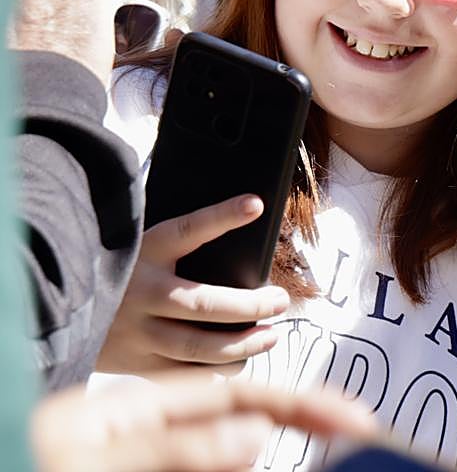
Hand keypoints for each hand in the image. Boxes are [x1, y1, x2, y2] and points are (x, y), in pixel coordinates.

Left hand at [30, 370, 377, 471]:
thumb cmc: (25, 449)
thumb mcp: (94, 456)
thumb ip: (175, 447)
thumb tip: (256, 430)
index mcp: (134, 413)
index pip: (234, 401)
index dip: (299, 403)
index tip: (355, 417)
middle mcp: (139, 432)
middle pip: (235, 421)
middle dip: (293, 417)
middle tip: (351, 428)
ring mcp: (137, 451)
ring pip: (218, 449)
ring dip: (253, 441)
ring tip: (306, 423)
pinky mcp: (131, 455)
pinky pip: (191, 455)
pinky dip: (222, 454)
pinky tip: (243, 449)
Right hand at [96, 195, 290, 375]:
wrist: (56, 304)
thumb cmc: (116, 271)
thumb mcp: (141, 246)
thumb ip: (181, 244)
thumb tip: (241, 222)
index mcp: (145, 253)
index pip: (188, 228)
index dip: (222, 216)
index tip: (256, 204)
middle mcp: (141, 293)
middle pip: (205, 304)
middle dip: (251, 306)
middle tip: (280, 301)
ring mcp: (136, 332)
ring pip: (197, 347)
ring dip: (241, 345)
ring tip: (270, 337)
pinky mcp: (133, 362)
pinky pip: (182, 372)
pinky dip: (214, 371)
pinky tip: (237, 363)